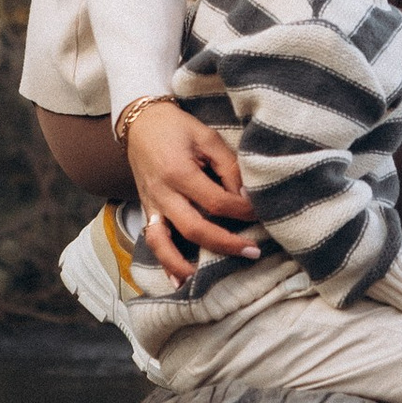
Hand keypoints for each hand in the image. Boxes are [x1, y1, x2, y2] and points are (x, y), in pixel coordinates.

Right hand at [120, 101, 258, 275]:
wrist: (141, 122)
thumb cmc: (178, 127)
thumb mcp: (208, 137)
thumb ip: (229, 167)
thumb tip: (246, 198)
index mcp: (179, 172)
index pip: (216, 202)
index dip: (242, 211)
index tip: (260, 214)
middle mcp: (162, 193)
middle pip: (195, 228)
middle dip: (226, 244)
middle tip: (253, 251)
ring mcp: (151, 204)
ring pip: (165, 243)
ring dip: (185, 264)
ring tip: (206, 278)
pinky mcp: (146, 210)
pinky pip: (152, 241)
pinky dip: (164, 262)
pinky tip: (178, 280)